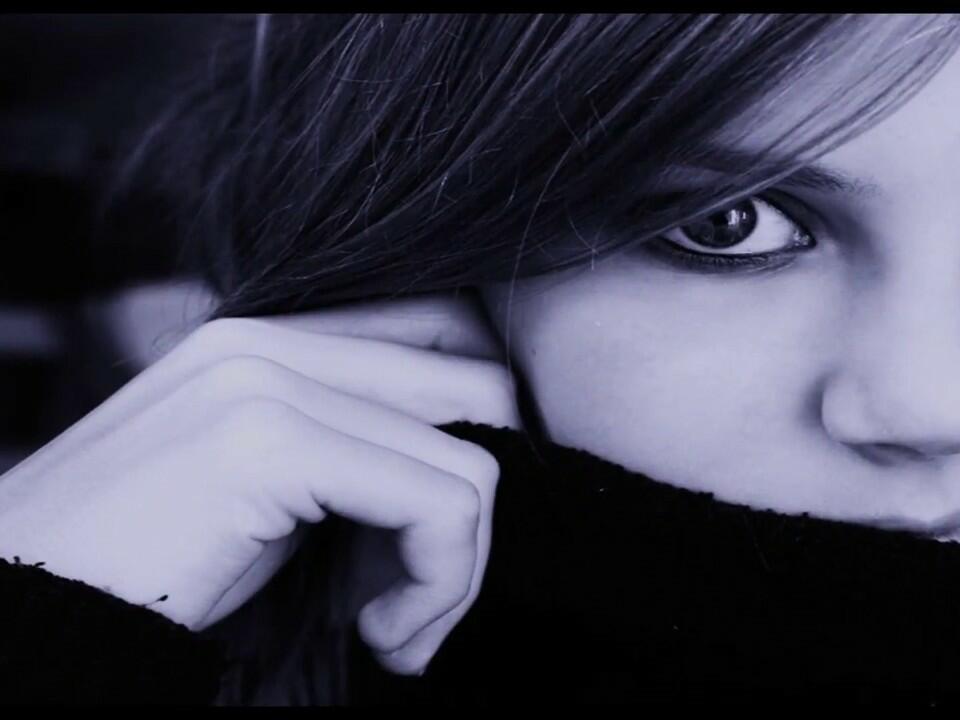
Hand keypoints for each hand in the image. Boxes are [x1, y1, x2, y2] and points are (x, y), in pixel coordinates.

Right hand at [0, 289, 519, 674]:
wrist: (25, 618)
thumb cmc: (149, 576)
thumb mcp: (271, 500)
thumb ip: (355, 460)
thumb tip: (477, 478)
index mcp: (271, 339)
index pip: (451, 344)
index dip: (477, 446)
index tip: (430, 547)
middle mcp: (271, 338)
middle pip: (482, 388)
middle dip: (479, 510)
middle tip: (424, 600)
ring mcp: (266, 382)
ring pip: (474, 459)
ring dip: (459, 571)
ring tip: (395, 633)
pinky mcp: (267, 444)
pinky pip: (441, 504)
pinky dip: (440, 585)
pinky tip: (378, 635)